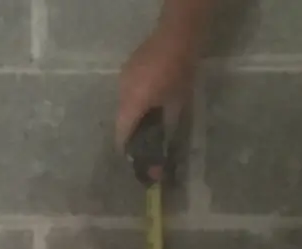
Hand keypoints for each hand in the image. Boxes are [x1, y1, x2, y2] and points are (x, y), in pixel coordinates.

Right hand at [116, 24, 198, 150]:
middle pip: (121, 118)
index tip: (131, 159)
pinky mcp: (127, 69)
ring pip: (123, 104)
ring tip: (148, 126)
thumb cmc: (180, 72)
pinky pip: (127, 92)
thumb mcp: (177, 103)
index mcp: (134, 101)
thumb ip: (166, 124)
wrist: (177, 36)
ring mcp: (123, 78)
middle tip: (144, 145)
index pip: (122, 130)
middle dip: (131, 133)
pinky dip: (135, 103)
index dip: (125, 147)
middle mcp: (123, 91)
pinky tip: (149, 105)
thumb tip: (162, 142)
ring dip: (133, 117)